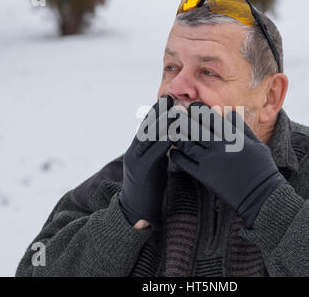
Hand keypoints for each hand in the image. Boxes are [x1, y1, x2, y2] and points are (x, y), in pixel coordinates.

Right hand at [119, 95, 173, 228]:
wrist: (136, 211)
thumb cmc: (149, 187)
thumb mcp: (154, 164)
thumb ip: (159, 150)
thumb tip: (172, 137)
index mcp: (137, 149)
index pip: (147, 126)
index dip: (157, 111)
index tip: (168, 98)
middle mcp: (134, 151)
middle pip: (146, 126)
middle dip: (158, 111)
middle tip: (170, 97)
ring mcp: (135, 160)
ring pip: (148, 137)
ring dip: (162, 122)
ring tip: (175, 111)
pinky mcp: (141, 171)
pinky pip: (153, 153)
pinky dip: (164, 141)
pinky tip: (174, 134)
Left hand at [169, 102, 285, 227]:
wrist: (261, 195)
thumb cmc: (263, 169)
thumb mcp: (256, 144)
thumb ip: (242, 128)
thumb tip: (231, 113)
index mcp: (233, 137)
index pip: (211, 118)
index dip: (199, 110)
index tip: (192, 106)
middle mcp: (219, 147)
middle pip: (196, 129)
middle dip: (183, 119)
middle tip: (174, 113)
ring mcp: (210, 162)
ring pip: (188, 144)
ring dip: (178, 136)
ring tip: (171, 130)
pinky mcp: (205, 176)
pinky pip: (186, 164)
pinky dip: (178, 157)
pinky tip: (173, 151)